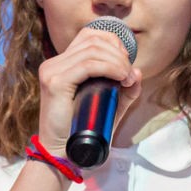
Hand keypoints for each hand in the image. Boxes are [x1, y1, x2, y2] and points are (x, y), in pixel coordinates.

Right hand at [36, 26, 141, 157]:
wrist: (63, 154)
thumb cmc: (83, 132)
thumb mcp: (109, 107)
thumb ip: (124, 91)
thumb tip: (138, 71)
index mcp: (62, 64)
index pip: (89, 36)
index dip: (112, 42)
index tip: (126, 63)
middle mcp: (54, 64)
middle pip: (93, 40)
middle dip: (119, 54)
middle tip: (130, 75)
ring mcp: (52, 71)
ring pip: (92, 50)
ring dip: (118, 62)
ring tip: (127, 79)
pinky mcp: (55, 82)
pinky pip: (88, 65)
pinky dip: (109, 68)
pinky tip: (121, 77)